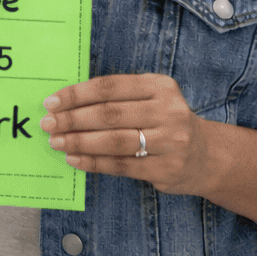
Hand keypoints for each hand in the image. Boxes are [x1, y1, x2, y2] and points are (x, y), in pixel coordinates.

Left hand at [40, 73, 212, 194]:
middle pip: (110, 114)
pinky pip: (121, 165)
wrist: (207, 156)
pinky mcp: (167, 168)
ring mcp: (171, 142)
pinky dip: (94, 163)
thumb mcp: (151, 99)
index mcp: (160, 86)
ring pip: (115, 141)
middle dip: (73, 119)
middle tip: (49, 124)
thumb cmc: (165, 122)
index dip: (77, 94)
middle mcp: (168, 111)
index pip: (110, 87)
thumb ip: (117, 98)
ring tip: (57, 143)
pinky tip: (75, 160)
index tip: (52, 102)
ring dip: (80, 142)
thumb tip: (66, 104)